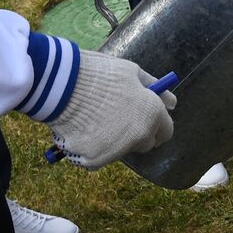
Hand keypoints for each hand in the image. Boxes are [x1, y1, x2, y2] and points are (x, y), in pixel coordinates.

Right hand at [46, 49, 175, 168]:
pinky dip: (92, 149)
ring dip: (114, 141)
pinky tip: (81, 129)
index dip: (156, 124)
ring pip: (121, 151)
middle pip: (145, 144)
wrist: (60, 83)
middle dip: (136, 133)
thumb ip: (155, 90)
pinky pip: (98, 159)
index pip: (166, 131)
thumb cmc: (98, 72)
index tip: (145, 118)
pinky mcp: (93, 161)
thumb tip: (172, 103)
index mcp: (152, 114)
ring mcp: (116, 151)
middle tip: (117, 116)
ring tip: (94, 118)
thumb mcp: (131, 72)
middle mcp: (138, 136)